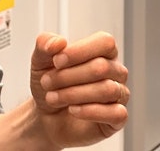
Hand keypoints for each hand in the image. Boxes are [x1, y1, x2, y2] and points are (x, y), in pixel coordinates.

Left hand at [30, 30, 127, 146]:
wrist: (46, 115)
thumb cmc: (50, 84)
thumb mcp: (40, 60)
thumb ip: (45, 43)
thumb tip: (58, 42)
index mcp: (101, 51)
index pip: (105, 42)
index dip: (80, 51)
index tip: (56, 61)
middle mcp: (115, 70)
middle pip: (101, 67)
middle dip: (68, 76)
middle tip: (46, 82)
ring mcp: (119, 94)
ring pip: (107, 90)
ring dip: (73, 94)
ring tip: (52, 97)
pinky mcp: (117, 117)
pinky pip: (116, 113)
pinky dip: (90, 112)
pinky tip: (73, 110)